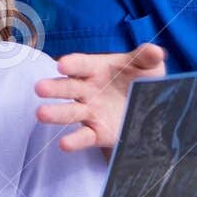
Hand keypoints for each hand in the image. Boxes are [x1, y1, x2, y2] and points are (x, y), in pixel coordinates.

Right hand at [34, 44, 166, 152]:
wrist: (149, 109)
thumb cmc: (142, 81)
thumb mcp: (149, 67)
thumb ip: (148, 58)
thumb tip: (156, 51)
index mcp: (96, 69)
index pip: (81, 64)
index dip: (72, 64)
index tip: (62, 65)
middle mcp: (87, 90)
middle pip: (67, 88)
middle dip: (54, 88)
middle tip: (40, 88)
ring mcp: (89, 112)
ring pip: (69, 112)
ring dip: (55, 113)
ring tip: (41, 114)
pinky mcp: (96, 133)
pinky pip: (83, 137)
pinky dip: (74, 141)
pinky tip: (64, 144)